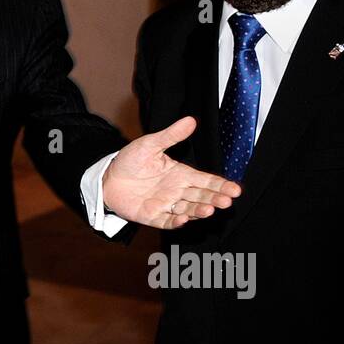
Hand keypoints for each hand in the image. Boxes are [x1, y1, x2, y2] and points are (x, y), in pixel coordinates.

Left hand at [101, 116, 240, 229]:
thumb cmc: (131, 160)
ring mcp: (166, 205)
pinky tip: (182, 219)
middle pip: (201, 196)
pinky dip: (174, 222)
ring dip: (199, 211)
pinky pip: (166, 221)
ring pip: (187, 210)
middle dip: (215, 199)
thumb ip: (171, 136)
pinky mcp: (152, 216)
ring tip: (209, 209)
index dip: (221, 185)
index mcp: (181, 174)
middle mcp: (177, 191)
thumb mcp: (151, 144)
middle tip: (227, 201)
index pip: (206, 181)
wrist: (108, 177)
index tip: (235, 189)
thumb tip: (190, 120)